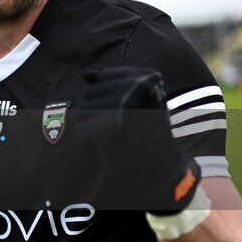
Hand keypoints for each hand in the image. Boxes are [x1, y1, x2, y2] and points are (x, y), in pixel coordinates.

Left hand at [80, 67, 199, 214]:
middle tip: (124, 127)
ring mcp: (122, 109)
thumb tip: (87, 73)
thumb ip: (111, 80)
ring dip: (93, 128)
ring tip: (117, 136)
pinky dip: (89, 144)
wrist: (160, 168)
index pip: (101, 77)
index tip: (129, 111)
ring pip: (82, 112)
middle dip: (99, 112)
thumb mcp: (136, 98)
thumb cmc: (146, 130)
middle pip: (90, 94)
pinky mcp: (109, 132)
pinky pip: (81, 133)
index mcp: (145, 77)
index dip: (108, 97)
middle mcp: (135, 88)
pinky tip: (109, 148)